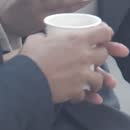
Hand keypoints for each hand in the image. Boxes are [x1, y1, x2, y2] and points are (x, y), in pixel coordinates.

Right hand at [10, 24, 128, 104]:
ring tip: (89, 82)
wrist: (24, 80)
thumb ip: (47, 36)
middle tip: (93, 59)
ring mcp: (82, 75)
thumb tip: (45, 37)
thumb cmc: (30, 58)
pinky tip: (78, 95)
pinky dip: (84, 96)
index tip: (103, 37)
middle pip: (104, 55)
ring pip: (99, 79)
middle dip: (100, 57)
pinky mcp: (76, 91)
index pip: (103, 32)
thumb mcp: (37, 39)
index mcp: (77, 39)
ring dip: (96, 80)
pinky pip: (85, 94)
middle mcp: (84, 56)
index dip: (105, 33)